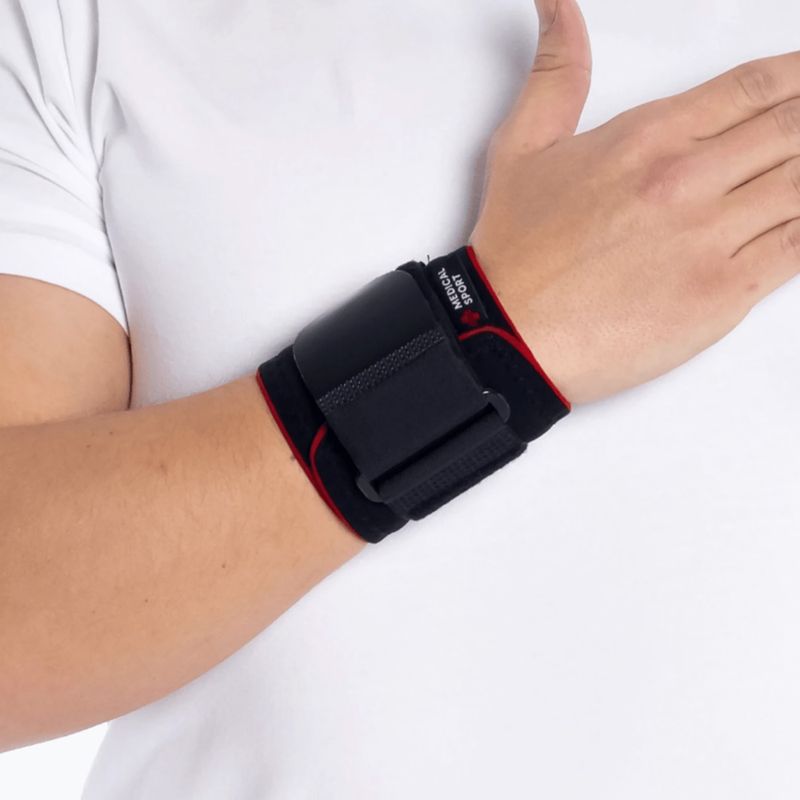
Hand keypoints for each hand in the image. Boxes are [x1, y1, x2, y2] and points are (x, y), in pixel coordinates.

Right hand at [472, 0, 799, 403]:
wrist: (509, 334)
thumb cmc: (515, 254)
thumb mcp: (522, 146)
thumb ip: (556, 70)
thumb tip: (558, 8)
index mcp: (648, 138)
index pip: (754, 87)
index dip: (799, 76)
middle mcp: (686, 181)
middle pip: (792, 129)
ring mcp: (710, 238)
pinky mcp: (721, 295)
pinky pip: (799, 251)